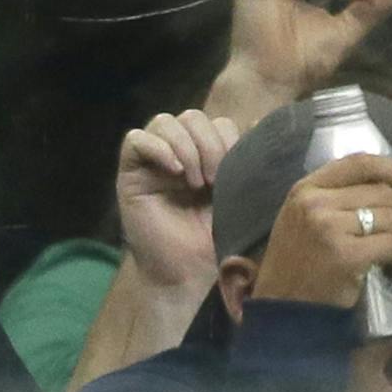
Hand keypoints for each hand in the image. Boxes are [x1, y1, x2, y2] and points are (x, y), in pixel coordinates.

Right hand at [118, 110, 239, 287]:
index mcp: (207, 157)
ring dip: (186, 147)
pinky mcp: (130, 173)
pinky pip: (136, 139)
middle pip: (192, 117)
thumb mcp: (241, 196)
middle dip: (209, 144)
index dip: (227, 140)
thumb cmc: (217, 242)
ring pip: (164, 122)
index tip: (233, 174)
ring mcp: (153, 162)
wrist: (188, 274)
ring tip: (194, 182)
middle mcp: (180, 154)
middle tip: (213, 180)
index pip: (217, 122)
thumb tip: (260, 121)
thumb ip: (248, 161)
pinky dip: (156, 148)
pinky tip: (173, 172)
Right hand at [251, 154, 391, 307]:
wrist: (283, 311)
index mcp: (305, 189)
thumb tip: (387, 187)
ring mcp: (329, 228)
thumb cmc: (296, 266)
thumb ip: (333, 199)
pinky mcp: (346, 256)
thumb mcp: (303, 220)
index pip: (359, 161)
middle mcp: (315, 203)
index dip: (391, 170)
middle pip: (383, 192)